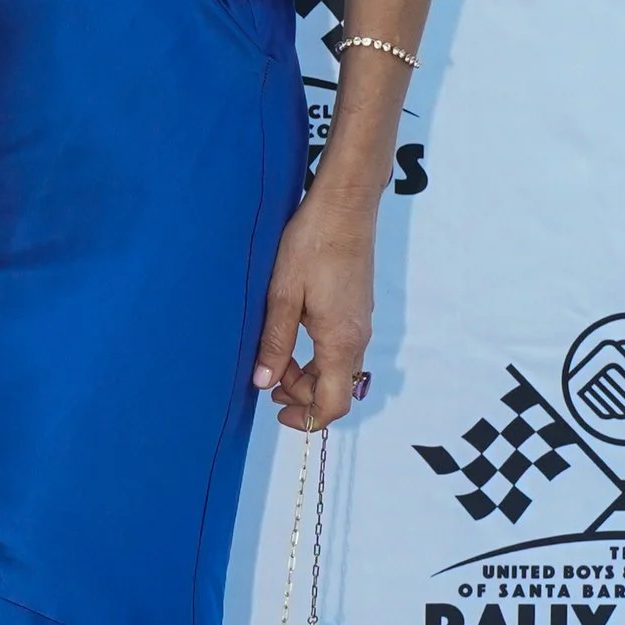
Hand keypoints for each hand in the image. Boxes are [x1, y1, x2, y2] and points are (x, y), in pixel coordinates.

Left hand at [252, 191, 373, 428]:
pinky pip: (341, 347)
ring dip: (308, 373)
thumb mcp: (283, 296)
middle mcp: (357, 337)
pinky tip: (293, 334)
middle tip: (266, 380)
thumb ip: (275, 343)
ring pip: (338, 368)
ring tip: (274, 358)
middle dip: (302, 395)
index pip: (334, 403)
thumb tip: (263, 382)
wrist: (345, 206)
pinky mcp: (357, 307)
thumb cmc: (312, 244)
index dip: (307, 418)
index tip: (276, 410)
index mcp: (340, 341)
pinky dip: (317, 355)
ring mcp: (360, 321)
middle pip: (336, 388)